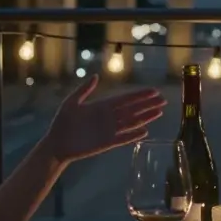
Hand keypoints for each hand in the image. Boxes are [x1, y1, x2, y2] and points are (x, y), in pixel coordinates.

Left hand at [43, 75, 166, 164]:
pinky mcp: (107, 143)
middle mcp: (109, 117)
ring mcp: (109, 130)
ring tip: (160, 112)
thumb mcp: (71, 103)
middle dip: (148, 105)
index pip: (125, 99)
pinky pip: (123, 138)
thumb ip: (84, 90)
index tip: (153, 91)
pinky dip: (134, 135)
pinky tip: (145, 132)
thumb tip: (96, 76)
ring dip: (145, 118)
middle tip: (164, 100)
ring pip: (131, 123)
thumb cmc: (62, 123)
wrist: (56, 144)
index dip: (139, 95)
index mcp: (102, 106)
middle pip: (132, 110)